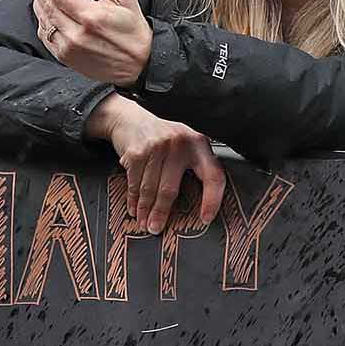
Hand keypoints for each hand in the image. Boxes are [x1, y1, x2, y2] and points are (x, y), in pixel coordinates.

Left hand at [32, 0, 151, 84]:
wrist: (137, 65)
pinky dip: (42, 24)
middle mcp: (77, 34)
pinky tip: (46, 15)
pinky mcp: (66, 58)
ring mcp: (69, 48)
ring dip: (39, 6)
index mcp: (91, 16)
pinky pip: (45, 38)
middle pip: (47, 6)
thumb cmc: (133, 31)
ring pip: (44, 22)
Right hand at [87, 94, 224, 232]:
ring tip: (144, 222)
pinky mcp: (137, 151)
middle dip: (162, 213)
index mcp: (199, 143)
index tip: (205, 218)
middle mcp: (180, 143)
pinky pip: (135, 183)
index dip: (212, 200)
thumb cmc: (163, 135)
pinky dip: (133, 198)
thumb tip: (200, 201)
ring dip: (145, 210)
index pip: (213, 175)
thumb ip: (195, 164)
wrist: (130, 116)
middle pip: (171, 189)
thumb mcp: (185, 142)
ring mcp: (157, 146)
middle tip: (156, 228)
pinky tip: (134, 208)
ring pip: (151, 189)